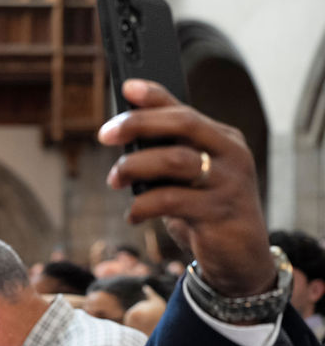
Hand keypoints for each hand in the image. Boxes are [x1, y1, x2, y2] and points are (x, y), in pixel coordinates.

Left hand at [98, 79, 274, 297]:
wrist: (240, 257)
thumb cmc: (206, 211)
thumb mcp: (189, 178)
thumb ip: (166, 154)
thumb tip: (122, 133)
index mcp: (223, 138)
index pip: (185, 109)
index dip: (155, 96)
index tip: (126, 88)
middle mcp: (231, 154)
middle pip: (182, 124)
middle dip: (138, 124)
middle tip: (105, 135)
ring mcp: (227, 182)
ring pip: (175, 160)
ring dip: (135, 167)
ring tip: (115, 179)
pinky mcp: (218, 212)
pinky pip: (171, 200)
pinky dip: (143, 205)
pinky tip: (133, 214)